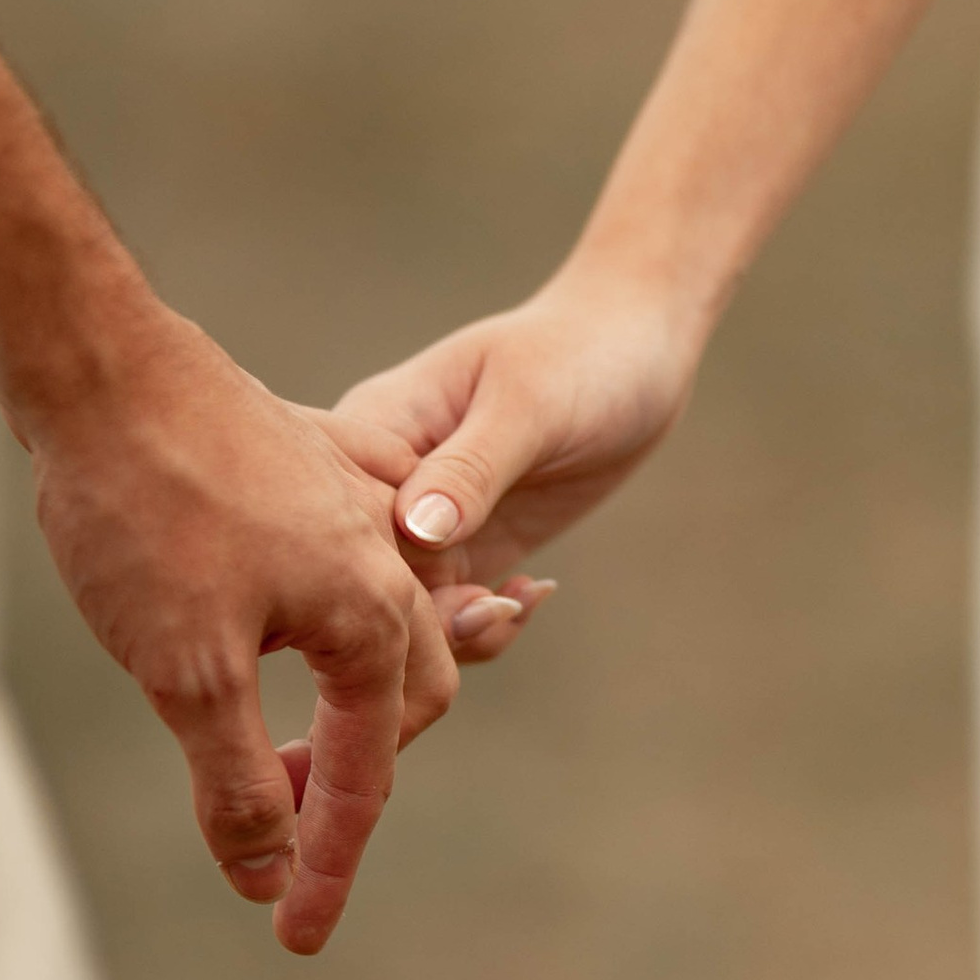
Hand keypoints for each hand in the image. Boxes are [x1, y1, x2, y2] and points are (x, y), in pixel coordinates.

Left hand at [27, 301, 514, 954]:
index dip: (328, 862)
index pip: (366, 771)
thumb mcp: (187, 674)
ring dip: (336, 715)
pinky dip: (316, 644)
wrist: (100, 364)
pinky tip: (272, 653)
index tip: (295, 938)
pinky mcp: (297, 482)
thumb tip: (270, 877)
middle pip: (399, 705)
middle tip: (277, 852)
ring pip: (367, 639)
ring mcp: (343, 514)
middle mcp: (382, 560)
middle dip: (348, 789)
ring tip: (280, 772)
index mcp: (371, 613)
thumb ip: (237, 785)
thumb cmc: (144, 511)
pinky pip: (335, 583)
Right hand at [333, 267, 701, 587]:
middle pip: (365, 577)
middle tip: (494, 610)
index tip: (447, 591)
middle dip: (423, 616)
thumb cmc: (579, 354)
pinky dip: (488, 622)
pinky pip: (454, 609)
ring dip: (459, 629)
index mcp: (375, 427)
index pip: (344, 519)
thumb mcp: (527, 405)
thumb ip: (471, 468)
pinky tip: (533, 593)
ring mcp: (426, 519)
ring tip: (514, 607)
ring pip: (408, 609)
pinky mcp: (471, 545)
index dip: (377, 574)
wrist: (636, 350)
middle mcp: (386, 480)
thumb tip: (414, 530)